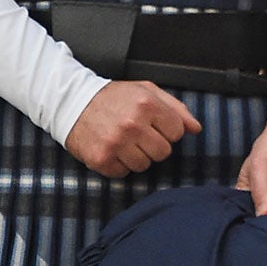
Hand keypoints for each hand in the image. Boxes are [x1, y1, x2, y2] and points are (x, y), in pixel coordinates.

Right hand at [65, 81, 201, 178]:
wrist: (70, 102)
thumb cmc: (112, 98)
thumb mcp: (145, 91)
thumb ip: (175, 108)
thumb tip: (196, 129)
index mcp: (147, 104)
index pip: (176, 132)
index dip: (165, 130)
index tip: (151, 125)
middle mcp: (132, 124)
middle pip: (163, 152)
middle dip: (152, 145)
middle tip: (135, 134)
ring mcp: (116, 143)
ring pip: (144, 165)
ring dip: (135, 156)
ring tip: (122, 141)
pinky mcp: (101, 159)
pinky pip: (123, 173)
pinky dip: (118, 164)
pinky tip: (110, 149)